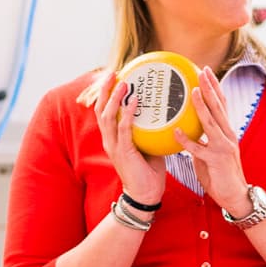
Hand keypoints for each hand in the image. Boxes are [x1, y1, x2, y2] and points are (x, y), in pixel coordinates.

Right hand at [95, 71, 166, 203]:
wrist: (146, 194)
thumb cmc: (149, 170)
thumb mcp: (148, 145)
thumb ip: (150, 129)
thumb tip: (165, 112)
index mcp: (113, 137)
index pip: (104, 111)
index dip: (106, 93)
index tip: (113, 76)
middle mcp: (109, 139)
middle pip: (100, 109)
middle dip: (104, 90)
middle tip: (112, 72)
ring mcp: (114, 146)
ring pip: (108, 116)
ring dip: (115, 98)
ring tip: (123, 82)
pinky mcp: (123, 152)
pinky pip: (123, 129)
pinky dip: (127, 114)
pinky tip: (134, 102)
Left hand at [175, 67, 249, 215]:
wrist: (236, 196)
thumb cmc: (221, 175)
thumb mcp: (211, 153)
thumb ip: (202, 140)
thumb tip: (187, 131)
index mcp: (227, 132)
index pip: (221, 105)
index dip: (215, 87)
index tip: (207, 72)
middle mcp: (228, 135)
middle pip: (219, 107)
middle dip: (211, 88)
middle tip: (203, 71)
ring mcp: (223, 147)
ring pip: (211, 122)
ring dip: (202, 106)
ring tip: (193, 91)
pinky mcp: (216, 160)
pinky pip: (198, 148)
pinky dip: (187, 140)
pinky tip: (176, 131)